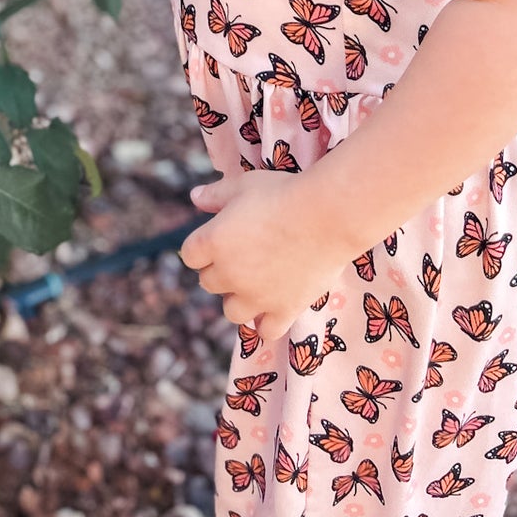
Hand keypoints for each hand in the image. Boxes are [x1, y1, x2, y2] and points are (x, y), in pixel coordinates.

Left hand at [180, 168, 350, 341]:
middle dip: (221, 270)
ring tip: (256, 283)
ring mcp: (256, 296)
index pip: (189, 255)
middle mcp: (229, 273)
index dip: (202, 247)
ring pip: (232, 311)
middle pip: (209, 283)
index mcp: (213, 242)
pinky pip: (266, 330)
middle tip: (243, 255)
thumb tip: (194, 197)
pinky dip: (267, 322)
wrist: (326, 216)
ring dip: (238, 299)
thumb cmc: (282, 193)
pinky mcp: (284, 310)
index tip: (219, 238)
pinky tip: (273, 308)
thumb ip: (215, 195)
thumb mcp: (243, 186)